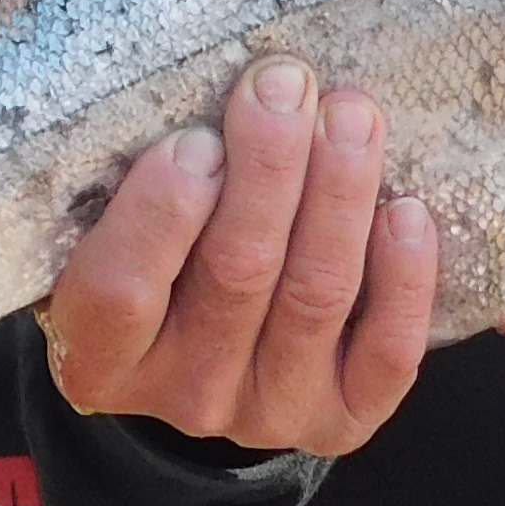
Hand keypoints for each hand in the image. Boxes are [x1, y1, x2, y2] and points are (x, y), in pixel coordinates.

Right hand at [36, 56, 439, 453]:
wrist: (198, 351)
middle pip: (236, 275)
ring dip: (339, 192)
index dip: (161, 213)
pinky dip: (403, 278)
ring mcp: (268, 412)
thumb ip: (133, 180)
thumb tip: (212, 91)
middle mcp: (183, 395)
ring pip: (314, 295)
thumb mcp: (110, 225)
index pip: (121, 293)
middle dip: (269, 168)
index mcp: (98, 356)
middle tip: (286, 86)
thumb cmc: (152, 257)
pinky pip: (386, 353)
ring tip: (350, 115)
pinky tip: (406, 209)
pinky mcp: (342, 419)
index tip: (195, 139)